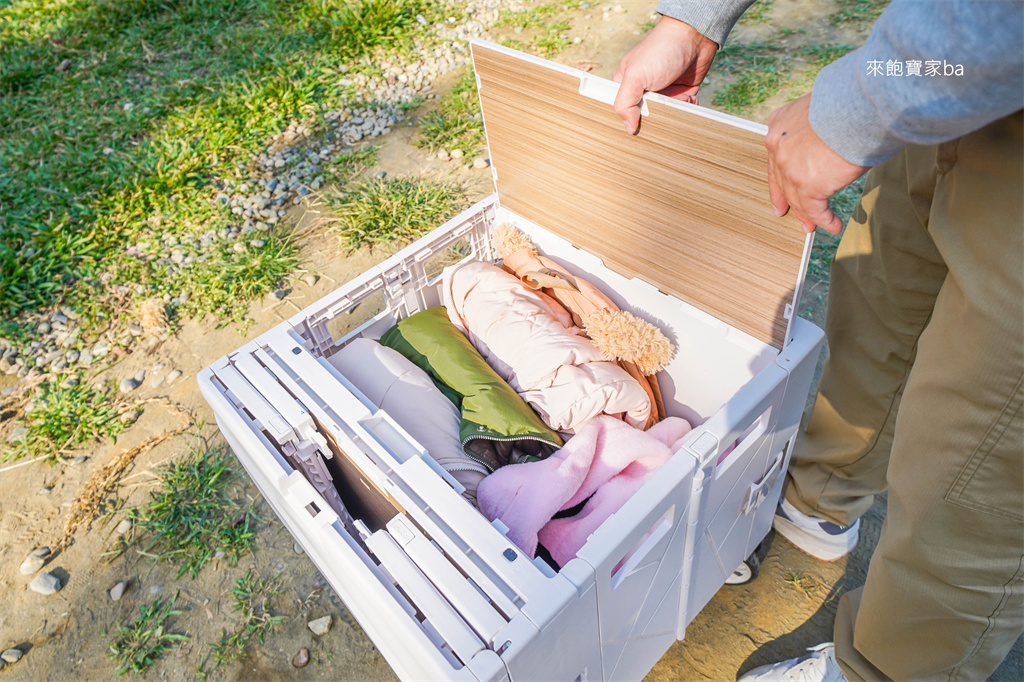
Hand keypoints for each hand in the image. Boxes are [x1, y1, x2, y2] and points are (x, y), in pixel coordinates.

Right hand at [613, 15, 718, 134]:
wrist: (694, 35)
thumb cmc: (660, 50)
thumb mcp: (635, 76)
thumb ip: (624, 103)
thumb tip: (628, 128)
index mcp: (626, 85)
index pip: (623, 111)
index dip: (631, 119)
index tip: (642, 119)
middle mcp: (644, 90)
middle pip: (647, 117)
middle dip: (658, 115)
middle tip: (664, 103)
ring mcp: (663, 92)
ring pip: (667, 115)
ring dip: (676, 110)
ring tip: (681, 97)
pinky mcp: (682, 92)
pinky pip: (683, 109)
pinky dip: (688, 107)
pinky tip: (690, 97)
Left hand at [765, 94, 869, 233]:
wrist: (861, 103)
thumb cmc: (852, 101)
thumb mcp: (822, 110)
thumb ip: (816, 129)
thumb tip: (830, 144)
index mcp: (780, 125)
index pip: (775, 158)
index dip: (779, 178)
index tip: (780, 193)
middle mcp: (778, 146)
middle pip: (781, 180)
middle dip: (788, 200)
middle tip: (789, 214)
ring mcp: (789, 167)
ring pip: (796, 197)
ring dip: (808, 214)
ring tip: (815, 225)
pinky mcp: (807, 184)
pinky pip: (814, 209)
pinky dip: (825, 220)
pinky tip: (833, 225)